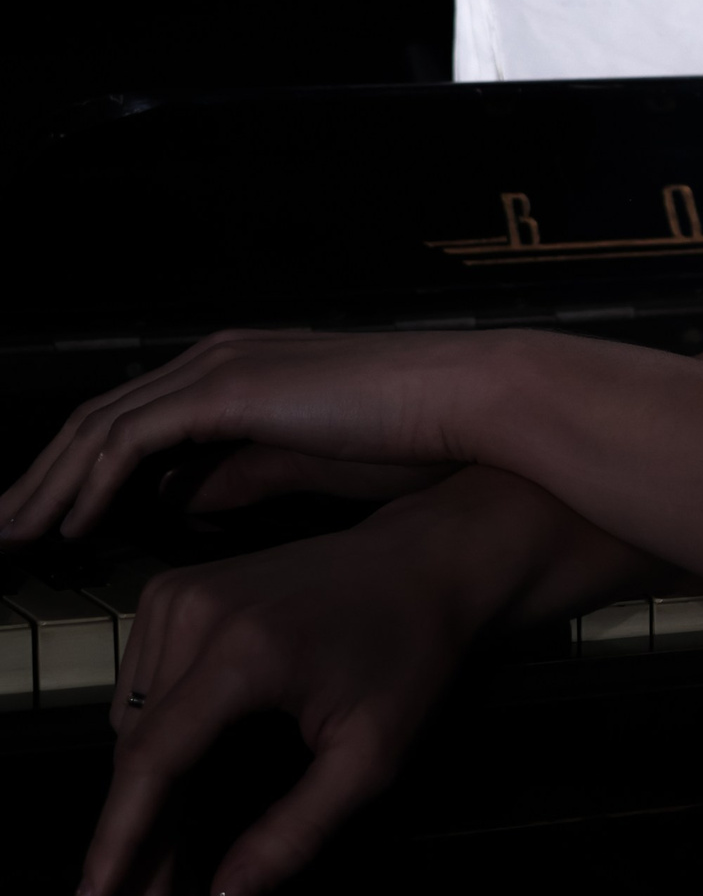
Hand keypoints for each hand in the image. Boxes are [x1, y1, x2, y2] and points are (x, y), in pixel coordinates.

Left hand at [0, 327, 512, 543]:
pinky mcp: (226, 389)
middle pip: (98, 419)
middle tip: (4, 531)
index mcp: (237, 372)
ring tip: (14, 536)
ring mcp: (218, 368)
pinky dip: (92, 482)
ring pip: (99, 427)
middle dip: (40, 479)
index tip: (49, 521)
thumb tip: (187, 500)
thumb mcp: (310, 463)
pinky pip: (131, 439)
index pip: (133, 422)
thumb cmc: (413, 435)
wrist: (463, 404)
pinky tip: (72, 524)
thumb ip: (243, 475)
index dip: (79, 472)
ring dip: (47, 485)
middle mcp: (216, 359)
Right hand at [76, 492, 504, 895]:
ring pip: (131, 732)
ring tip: (170, 894)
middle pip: (137, 755)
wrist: (423, 561)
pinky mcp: (174, 593)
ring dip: (145, 812)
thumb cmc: (410, 657)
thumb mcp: (371, 757)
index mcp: (244, 650)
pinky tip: (176, 818)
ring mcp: (177, 595)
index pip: (152, 760)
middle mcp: (194, 613)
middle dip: (137, 852)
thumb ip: (295, 832)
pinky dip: (154, 758)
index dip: (118, 843)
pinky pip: (143, 695)